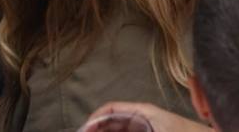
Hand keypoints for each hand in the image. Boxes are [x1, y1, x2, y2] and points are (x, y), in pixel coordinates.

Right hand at [86, 102, 209, 131]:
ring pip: (118, 130)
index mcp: (143, 111)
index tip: (83, 131)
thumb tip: (104, 129)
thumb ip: (129, 129)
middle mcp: (143, 117)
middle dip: (97, 129)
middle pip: (111, 121)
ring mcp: (146, 127)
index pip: (110, 108)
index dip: (94, 119)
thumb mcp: (154, 129)